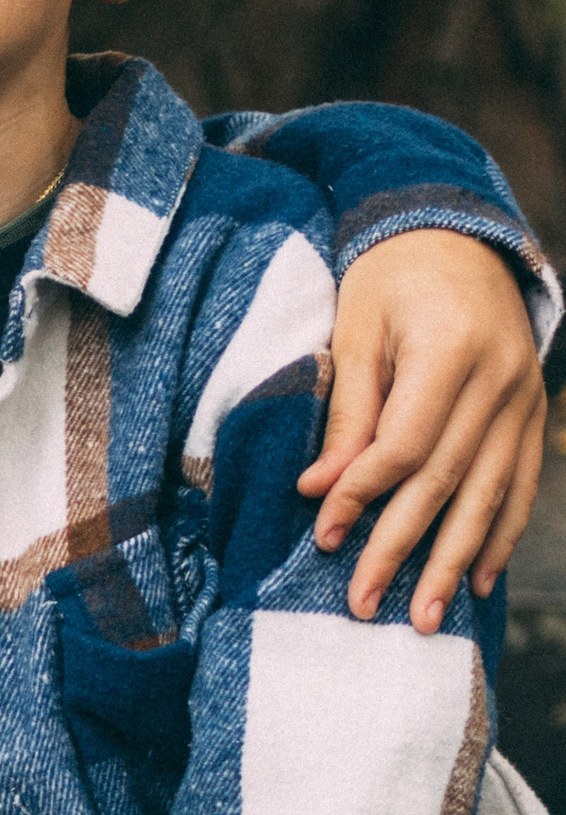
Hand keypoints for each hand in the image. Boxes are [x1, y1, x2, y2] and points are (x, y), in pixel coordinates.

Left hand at [301, 228, 545, 630]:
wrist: (457, 236)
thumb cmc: (389, 276)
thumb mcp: (357, 328)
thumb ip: (346, 410)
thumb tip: (319, 488)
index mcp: (450, 352)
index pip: (404, 445)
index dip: (363, 494)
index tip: (324, 534)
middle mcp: (500, 382)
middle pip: (447, 482)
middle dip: (404, 548)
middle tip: (366, 604)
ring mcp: (526, 401)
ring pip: (490, 496)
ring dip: (454, 561)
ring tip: (426, 617)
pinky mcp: (532, 415)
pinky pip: (519, 485)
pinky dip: (498, 535)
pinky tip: (475, 577)